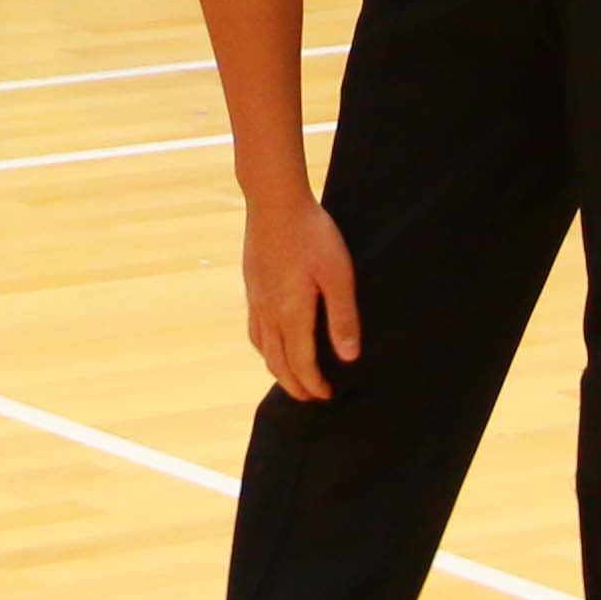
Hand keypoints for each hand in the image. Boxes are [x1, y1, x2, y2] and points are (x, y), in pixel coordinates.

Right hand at [242, 193, 362, 400]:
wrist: (275, 201)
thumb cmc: (312, 234)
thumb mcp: (338, 275)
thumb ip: (342, 317)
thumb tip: (348, 357)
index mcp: (291, 314)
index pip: (301, 363)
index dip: (314, 385)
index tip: (327, 396)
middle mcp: (268, 312)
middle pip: (277, 363)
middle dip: (295, 386)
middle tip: (312, 398)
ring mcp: (256, 299)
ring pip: (262, 348)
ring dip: (278, 370)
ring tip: (293, 378)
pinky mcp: (251, 286)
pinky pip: (254, 329)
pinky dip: (264, 348)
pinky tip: (271, 342)